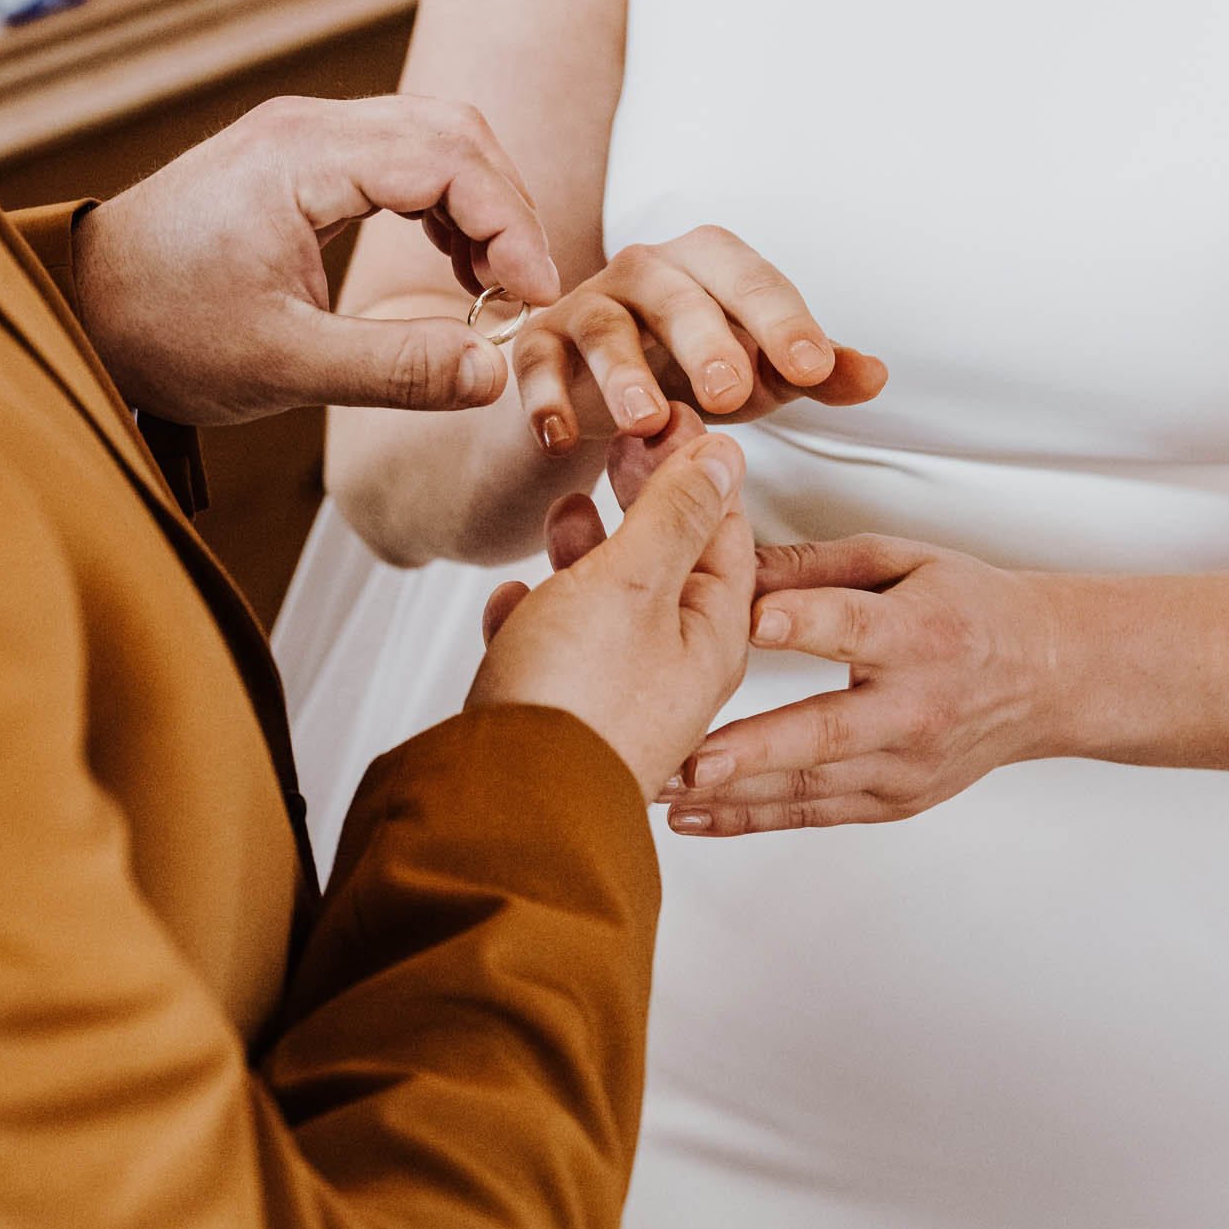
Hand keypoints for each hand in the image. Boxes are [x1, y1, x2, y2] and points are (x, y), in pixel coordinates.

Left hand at [72, 93, 562, 424]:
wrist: (76, 307)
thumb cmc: (159, 331)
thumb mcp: (282, 365)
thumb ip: (395, 370)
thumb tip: (494, 373)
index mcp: (302, 156)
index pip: (449, 157)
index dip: (510, 222)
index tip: (535, 293)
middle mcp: (305, 126)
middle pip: (452, 131)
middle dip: (505, 207)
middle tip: (527, 289)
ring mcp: (299, 135)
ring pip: (429, 137)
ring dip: (476, 203)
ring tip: (492, 284)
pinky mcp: (295, 157)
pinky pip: (395, 157)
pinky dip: (438, 203)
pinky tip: (450, 263)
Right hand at [471, 428, 754, 798]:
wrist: (503, 811)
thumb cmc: (574, 701)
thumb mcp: (633, 581)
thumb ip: (675, 515)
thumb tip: (723, 459)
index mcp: (710, 637)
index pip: (725, 532)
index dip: (700, 466)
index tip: (672, 417)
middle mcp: (671, 671)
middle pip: (668, 565)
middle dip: (644, 500)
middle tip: (620, 446)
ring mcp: (613, 698)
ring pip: (607, 605)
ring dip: (587, 550)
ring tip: (564, 513)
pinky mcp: (558, 719)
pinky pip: (552, 652)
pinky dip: (534, 616)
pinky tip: (510, 602)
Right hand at [508, 226, 885, 480]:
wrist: (604, 393)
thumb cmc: (693, 372)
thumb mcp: (762, 373)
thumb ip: (816, 372)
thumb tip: (875, 375)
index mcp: (712, 264)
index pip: (753, 280)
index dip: (785, 320)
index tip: (814, 367)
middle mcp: (647, 270)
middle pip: (676, 292)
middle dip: (705, 340)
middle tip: (731, 393)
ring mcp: (588, 303)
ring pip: (604, 326)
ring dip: (624, 374)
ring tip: (648, 423)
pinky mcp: (540, 343)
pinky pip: (538, 362)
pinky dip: (545, 398)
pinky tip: (560, 438)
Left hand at [664, 533, 1072, 834]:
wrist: (1046, 678)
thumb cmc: (969, 608)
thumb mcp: (904, 560)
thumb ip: (818, 564)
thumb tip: (735, 559)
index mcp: (920, 633)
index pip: (856, 627)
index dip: (805, 624)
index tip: (750, 622)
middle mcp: (915, 708)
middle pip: (828, 731)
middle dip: (754, 748)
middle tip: (690, 758)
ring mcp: (906, 765)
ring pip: (813, 787)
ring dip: (735, 795)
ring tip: (665, 791)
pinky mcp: (896, 801)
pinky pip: (817, 814)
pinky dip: (754, 819)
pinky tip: (699, 818)